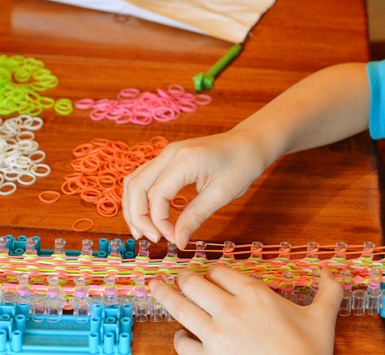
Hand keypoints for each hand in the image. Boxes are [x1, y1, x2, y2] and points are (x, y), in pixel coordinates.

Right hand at [122, 129, 268, 248]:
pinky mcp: (169, 157)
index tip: (175, 240)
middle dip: (137, 216)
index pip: (156, 196)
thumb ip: (195, 217)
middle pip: (136, 186)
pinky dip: (141, 197)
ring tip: (143, 231)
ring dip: (134, 207)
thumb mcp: (222, 194)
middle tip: (149, 239)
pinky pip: (144, 177)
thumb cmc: (242, 165)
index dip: (159, 222)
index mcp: (185, 160)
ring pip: (135, 180)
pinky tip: (150, 215)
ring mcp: (167, 153)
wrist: (250, 142)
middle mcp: (170, 153)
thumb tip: (178, 242)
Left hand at [149, 266, 342, 354]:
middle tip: (178, 275)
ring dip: (166, 296)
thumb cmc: (308, 353)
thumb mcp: (323, 318)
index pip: (221, 271)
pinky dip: (180, 338)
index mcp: (255, 294)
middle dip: (184, 277)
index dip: (213, 271)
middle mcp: (230, 310)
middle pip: (194, 283)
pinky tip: (183, 336)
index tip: (210, 273)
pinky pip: (182, 343)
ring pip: (180, 308)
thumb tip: (331, 270)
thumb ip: (328, 290)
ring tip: (155, 288)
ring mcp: (215, 336)